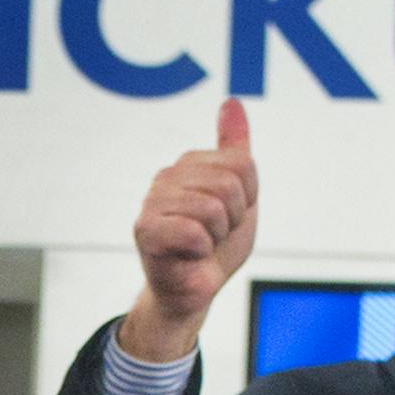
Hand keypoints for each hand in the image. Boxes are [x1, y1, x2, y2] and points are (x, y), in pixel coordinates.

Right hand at [119, 98, 258, 361]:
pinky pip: (194, 232)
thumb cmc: (215, 246)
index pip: (244, 166)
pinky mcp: (145, 230)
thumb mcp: (239, 195)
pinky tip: (189, 256)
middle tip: (215, 236)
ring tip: (201, 246)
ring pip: (214, 209)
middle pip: (230, 185)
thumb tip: (233, 102)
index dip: (248, 200)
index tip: (230, 218)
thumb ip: (236, 151)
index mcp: (191, 164)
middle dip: (233, 220)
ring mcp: (153, 201)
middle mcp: (168, 176)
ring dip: (217, 238)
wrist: (193, 292)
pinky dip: (201, 252)